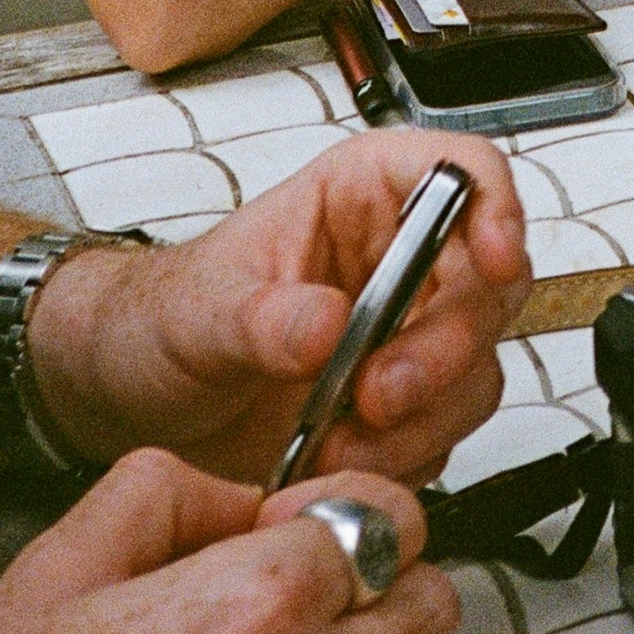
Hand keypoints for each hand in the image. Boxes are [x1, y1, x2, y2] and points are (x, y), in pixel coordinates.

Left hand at [28, 129, 529, 485]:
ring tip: (338, 445)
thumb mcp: (196, 311)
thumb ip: (261, 318)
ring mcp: (405, 333)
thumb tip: (327, 323)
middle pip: (488, 282)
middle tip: (377, 394)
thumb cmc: (162, 318)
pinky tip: (340, 463)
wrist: (137, 398)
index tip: (493, 257)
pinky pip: (444, 432)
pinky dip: (403, 458)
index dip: (496, 204)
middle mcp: (398, 258)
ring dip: (423, 418)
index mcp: (359, 196)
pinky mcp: (402, 404)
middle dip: (445, 348)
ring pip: (476, 367)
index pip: (460, 171)